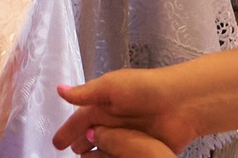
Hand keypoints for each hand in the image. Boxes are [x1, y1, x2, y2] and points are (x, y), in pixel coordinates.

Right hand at [54, 68, 200, 153]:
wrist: (180, 104)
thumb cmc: (144, 89)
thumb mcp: (111, 87)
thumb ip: (86, 93)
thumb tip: (59, 90)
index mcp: (105, 103)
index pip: (81, 119)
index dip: (68, 130)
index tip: (57, 142)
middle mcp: (115, 119)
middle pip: (92, 135)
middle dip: (80, 143)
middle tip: (71, 152)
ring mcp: (128, 135)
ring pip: (106, 148)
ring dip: (95, 155)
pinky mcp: (142, 148)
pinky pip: (122, 156)